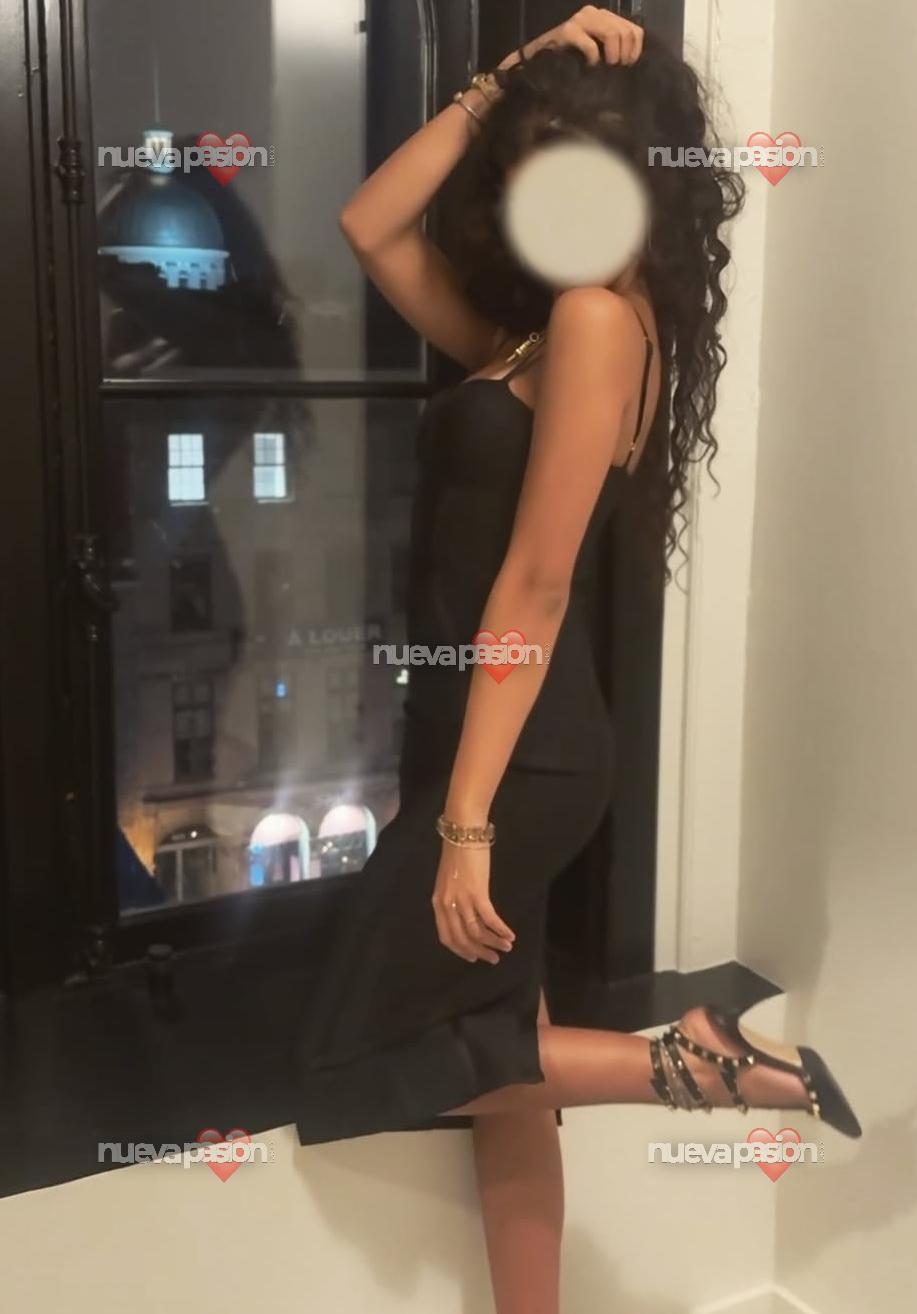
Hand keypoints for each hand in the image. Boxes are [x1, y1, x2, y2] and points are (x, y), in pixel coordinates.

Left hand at [431, 841, 515, 963]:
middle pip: (462, 939)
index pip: (446, 936)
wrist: (463, 832)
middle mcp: (447, 905)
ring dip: (493, 943)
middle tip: (493, 958)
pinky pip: (489, 919)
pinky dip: (500, 930)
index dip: (460, 950)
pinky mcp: (477, 893)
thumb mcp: (449, 880)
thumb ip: (453, 897)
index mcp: (438, 903)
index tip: (473, 957)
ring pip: (477, 932)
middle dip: (479, 952)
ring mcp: (462, 900)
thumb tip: (465, 913)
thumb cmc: (458, 852)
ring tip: (506, 948)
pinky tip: (510, 935)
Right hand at [500, 5, 644, 69]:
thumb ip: (613, 49)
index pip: (633, 28)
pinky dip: (594, 59)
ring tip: (607, 68)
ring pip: (612, 34)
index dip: (635, 49)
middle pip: (624, 31)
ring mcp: (580, 20)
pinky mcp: (568, 31)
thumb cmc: (570, 59)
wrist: (539, 58)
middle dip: (624, 54)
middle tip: (617, 69)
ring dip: (613, 55)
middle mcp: (594, 13)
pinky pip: (591, 45)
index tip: (629, 65)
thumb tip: (631, 61)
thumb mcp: (597, 51)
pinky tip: (590, 67)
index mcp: (604, 16)